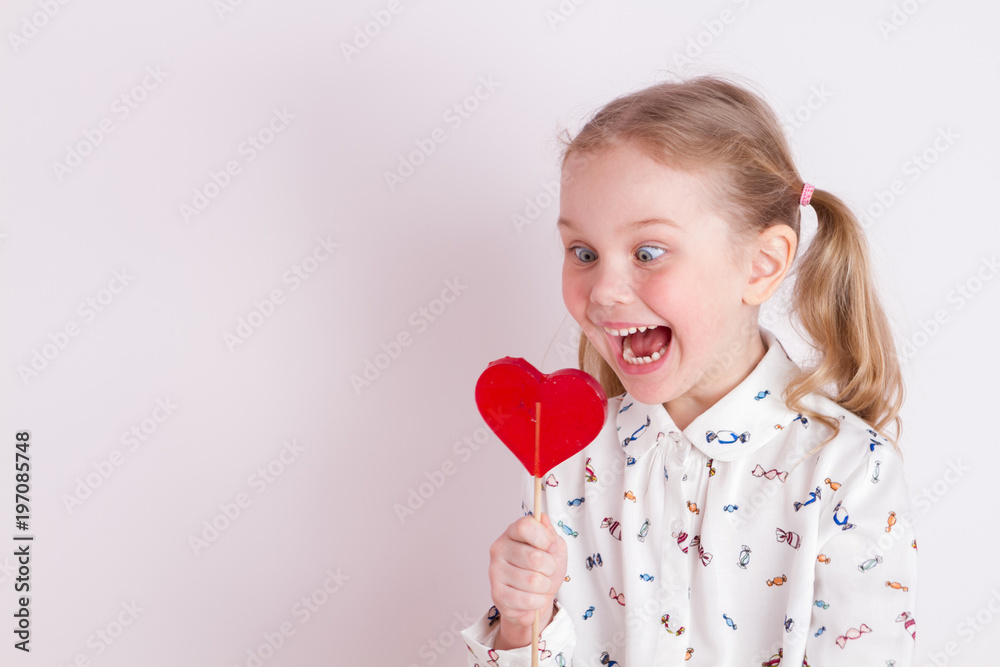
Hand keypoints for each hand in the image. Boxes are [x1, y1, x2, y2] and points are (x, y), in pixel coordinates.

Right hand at [488, 512, 567, 648]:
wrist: (537, 598)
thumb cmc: (545, 569)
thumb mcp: (555, 547)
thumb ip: (550, 533)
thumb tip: (542, 519)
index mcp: (512, 532)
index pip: (525, 526)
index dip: (544, 538)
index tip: (551, 547)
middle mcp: (499, 548)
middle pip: (534, 558)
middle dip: (550, 568)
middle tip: (547, 571)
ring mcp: (495, 571)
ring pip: (533, 581)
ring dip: (545, 586)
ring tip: (540, 585)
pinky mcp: (496, 594)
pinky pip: (526, 600)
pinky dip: (538, 601)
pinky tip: (533, 597)